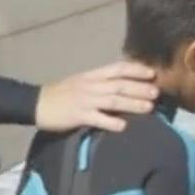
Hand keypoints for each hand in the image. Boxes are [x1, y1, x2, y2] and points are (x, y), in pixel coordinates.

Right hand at [38, 60, 159, 132]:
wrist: (37, 103)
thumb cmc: (61, 93)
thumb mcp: (81, 81)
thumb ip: (100, 82)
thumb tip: (123, 85)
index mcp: (92, 76)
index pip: (117, 68)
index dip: (136, 70)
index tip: (151, 73)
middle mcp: (91, 86)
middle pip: (119, 85)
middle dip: (139, 88)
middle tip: (156, 92)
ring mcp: (85, 100)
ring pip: (113, 101)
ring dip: (132, 104)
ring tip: (149, 108)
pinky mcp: (78, 116)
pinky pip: (98, 119)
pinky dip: (111, 122)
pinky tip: (123, 126)